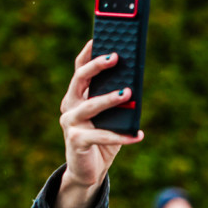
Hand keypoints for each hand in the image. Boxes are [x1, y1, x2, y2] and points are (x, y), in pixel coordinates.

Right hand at [56, 41, 143, 207]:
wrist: (88, 171)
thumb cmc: (102, 138)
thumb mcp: (110, 117)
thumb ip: (118, 101)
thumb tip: (134, 84)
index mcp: (76, 95)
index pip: (80, 68)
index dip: (88, 52)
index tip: (99, 36)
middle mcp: (69, 106)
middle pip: (80, 79)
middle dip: (97, 66)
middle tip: (116, 57)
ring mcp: (70, 123)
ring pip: (90, 105)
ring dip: (110, 98)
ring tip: (128, 93)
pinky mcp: (76, 141)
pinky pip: (101, 136)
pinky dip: (122, 136)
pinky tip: (138, 135)